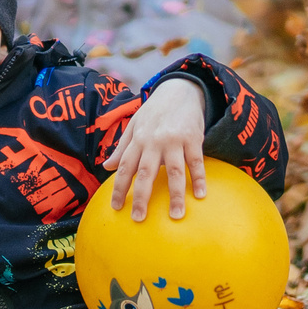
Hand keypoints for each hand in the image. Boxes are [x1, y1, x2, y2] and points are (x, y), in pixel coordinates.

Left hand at [107, 76, 208, 220]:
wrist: (179, 90)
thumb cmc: (154, 112)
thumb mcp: (134, 125)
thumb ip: (122, 147)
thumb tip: (107, 167)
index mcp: (138, 140)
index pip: (125, 167)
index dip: (119, 188)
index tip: (116, 207)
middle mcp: (154, 141)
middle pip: (146, 173)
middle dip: (141, 197)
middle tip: (139, 218)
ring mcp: (174, 140)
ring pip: (174, 171)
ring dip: (174, 195)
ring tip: (175, 215)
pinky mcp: (193, 138)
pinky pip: (196, 162)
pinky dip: (199, 179)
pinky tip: (200, 196)